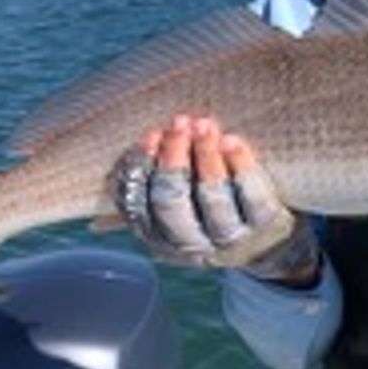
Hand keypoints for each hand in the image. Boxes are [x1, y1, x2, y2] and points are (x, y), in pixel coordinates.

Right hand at [114, 115, 318, 283]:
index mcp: (162, 239)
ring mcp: (231, 238)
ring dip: (205, 158)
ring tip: (204, 125)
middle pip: (172, 204)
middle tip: (178, 123)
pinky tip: (233, 140)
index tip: (148, 135)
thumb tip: (95, 217)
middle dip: (172, 160)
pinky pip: (252, 198)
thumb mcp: (181, 214)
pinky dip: (241, 167)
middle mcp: (193, 245)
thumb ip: (148, 203)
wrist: (272, 244)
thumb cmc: (215, 213)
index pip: (139, 206)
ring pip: (212, 200)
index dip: (141, 170)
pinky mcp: (266, 227)